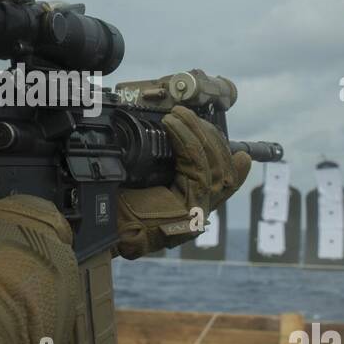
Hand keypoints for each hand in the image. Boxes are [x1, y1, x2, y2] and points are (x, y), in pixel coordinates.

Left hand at [115, 105, 250, 258]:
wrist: (104, 229)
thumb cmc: (118, 209)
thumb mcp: (146, 183)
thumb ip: (165, 168)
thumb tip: (173, 138)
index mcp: (192, 208)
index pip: (225, 183)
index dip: (233, 163)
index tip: (239, 151)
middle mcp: (200, 212)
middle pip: (224, 171)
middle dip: (209, 136)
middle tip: (187, 114)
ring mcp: (197, 212)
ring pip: (214, 165)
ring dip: (196, 132)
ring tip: (178, 114)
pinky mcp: (189, 209)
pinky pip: (197, 166)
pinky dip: (186, 140)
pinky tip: (173, 125)